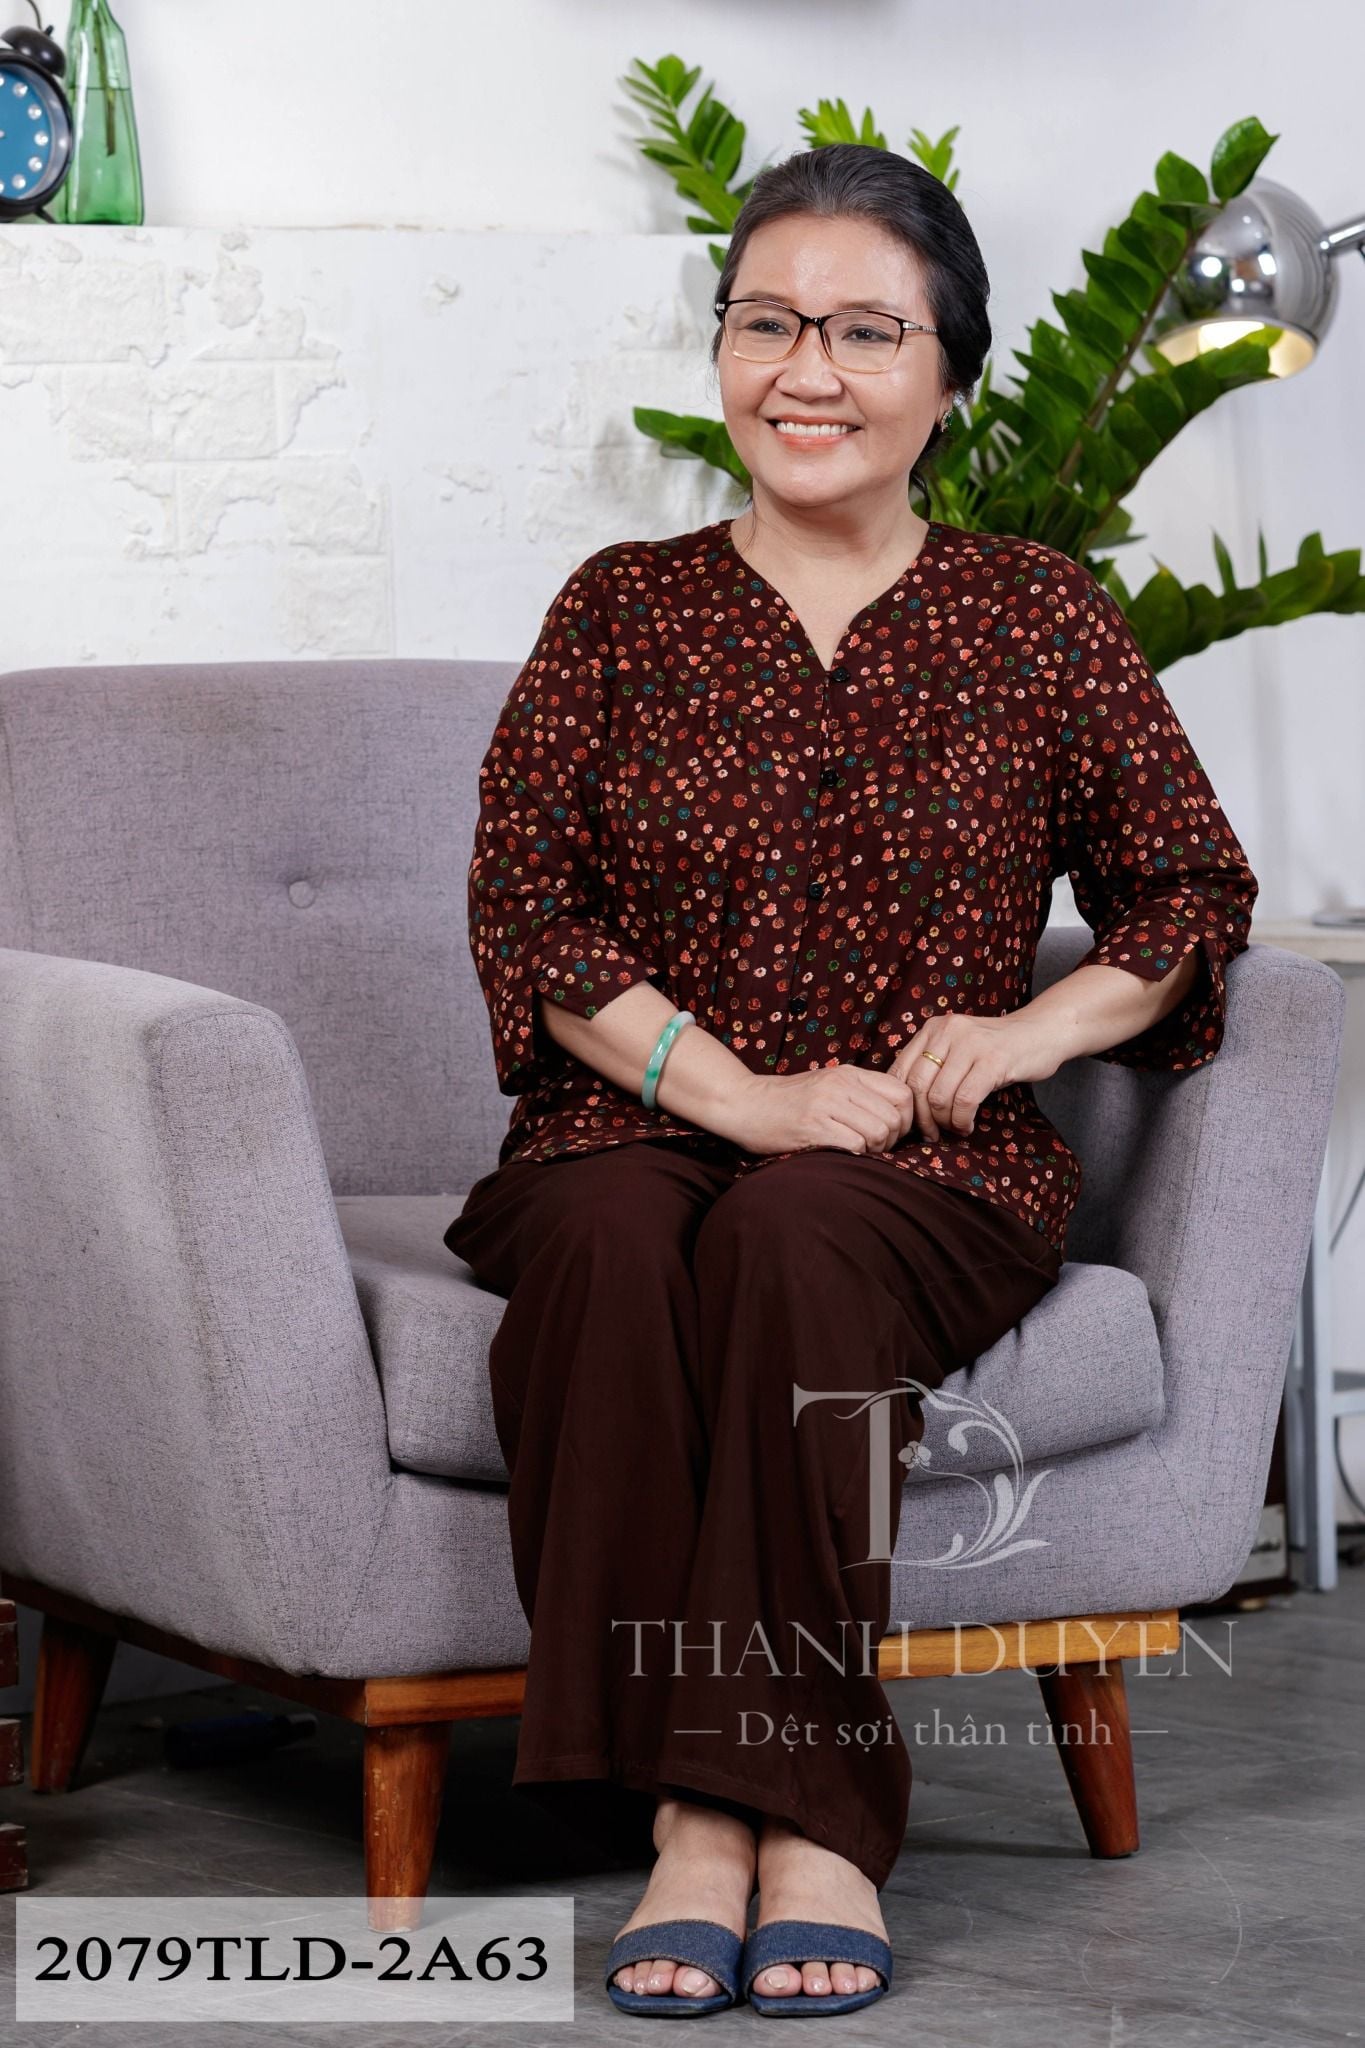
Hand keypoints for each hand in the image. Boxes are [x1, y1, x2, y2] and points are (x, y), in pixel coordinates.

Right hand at [715, 1061, 918, 1156]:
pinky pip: (855, 1146)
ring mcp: (826, 1104)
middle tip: (873, 1148)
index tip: (892, 1133)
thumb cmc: (787, 1101)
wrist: (743, 1103)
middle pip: (894, 1118)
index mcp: (849, 1074)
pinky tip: (840, 1155)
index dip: (906, 1119)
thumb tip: (897, 1118)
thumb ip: (859, 1095)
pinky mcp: (812, 1126)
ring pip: (878, 1133)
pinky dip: (854, 1156)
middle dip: (890, 1141)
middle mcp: (841, 1085)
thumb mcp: (827, 1085)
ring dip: (873, 1151)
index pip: (903, 1094)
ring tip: (856, 1151)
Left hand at [887, 1008, 1065, 1141]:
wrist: (1042, 1032)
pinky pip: (965, 1100)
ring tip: (955, 1128)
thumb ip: (934, 1066)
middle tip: (932, 1133)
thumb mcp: (958, 1048)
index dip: (904, 1104)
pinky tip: (968, 1125)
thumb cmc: (996, 1049)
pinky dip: (963, 1120)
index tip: (913, 1123)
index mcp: (933, 1028)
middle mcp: (947, 1031)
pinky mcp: (993, 1060)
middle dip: (923, 1118)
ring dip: (945, 1122)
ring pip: (940, 1096)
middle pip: (917, 1086)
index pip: (900, 1071)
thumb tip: (907, 1108)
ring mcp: (971, 1044)